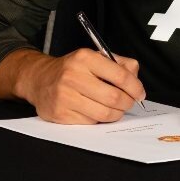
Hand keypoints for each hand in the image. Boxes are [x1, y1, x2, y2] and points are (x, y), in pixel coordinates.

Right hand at [0, 48, 145, 123]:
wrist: (39, 79)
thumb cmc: (72, 69)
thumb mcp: (94, 57)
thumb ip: (119, 64)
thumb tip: (135, 77)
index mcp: (85, 58)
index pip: (120, 75)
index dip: (135, 87)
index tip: (139, 93)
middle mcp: (73, 76)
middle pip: (114, 97)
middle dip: (127, 103)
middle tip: (129, 102)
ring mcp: (65, 96)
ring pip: (104, 113)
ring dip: (116, 114)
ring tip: (115, 108)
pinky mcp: (60, 113)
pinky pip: (90, 122)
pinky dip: (98, 120)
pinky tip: (96, 111)